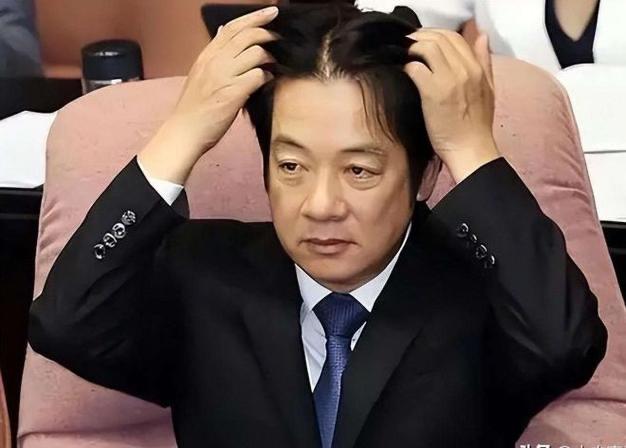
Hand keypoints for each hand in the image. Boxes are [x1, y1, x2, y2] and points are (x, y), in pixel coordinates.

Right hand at [139, 6, 278, 182]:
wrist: (185, 131)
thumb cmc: (194, 107)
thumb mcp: (200, 73)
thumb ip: (214, 54)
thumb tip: (222, 32)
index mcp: (206, 55)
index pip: (232, 27)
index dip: (254, 17)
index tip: (271, 12)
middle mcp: (214, 61)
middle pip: (247, 35)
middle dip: (268, 33)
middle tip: (280, 38)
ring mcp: (224, 76)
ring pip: (256, 53)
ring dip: (269, 59)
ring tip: (272, 67)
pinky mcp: (233, 93)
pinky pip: (258, 76)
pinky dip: (266, 78)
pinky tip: (267, 82)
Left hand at [404, 29, 500, 182]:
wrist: (471, 151)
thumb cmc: (477, 126)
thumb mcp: (489, 89)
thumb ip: (485, 62)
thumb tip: (481, 37)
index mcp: (477, 69)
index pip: (455, 37)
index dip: (435, 34)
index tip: (423, 41)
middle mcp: (465, 70)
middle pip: (439, 39)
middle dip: (420, 38)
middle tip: (408, 46)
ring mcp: (449, 81)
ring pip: (427, 49)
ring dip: (412, 50)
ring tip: (405, 57)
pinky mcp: (433, 93)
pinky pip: (416, 69)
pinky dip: (407, 68)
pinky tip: (405, 74)